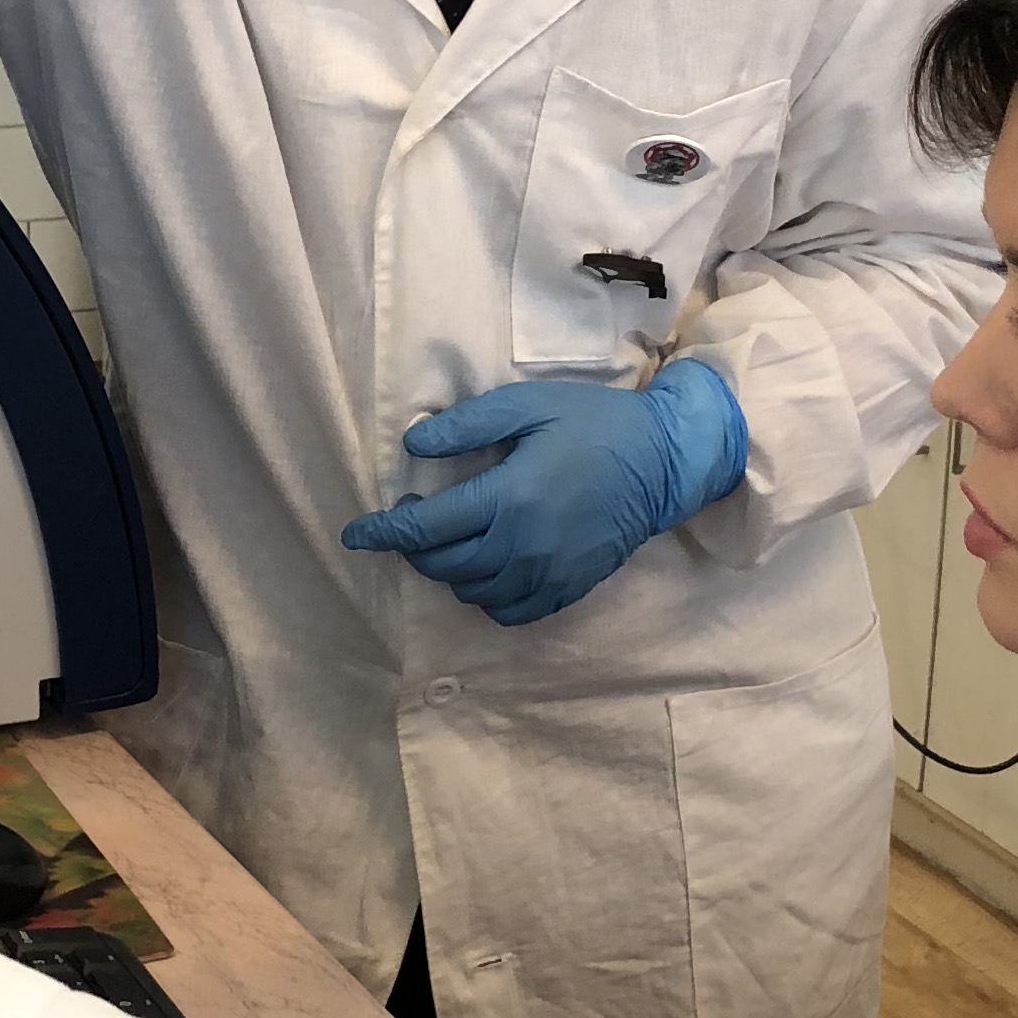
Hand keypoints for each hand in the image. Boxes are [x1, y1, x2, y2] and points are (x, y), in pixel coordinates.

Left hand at [338, 360, 747, 625]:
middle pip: (442, 565)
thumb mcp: (529, 406)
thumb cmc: (595, 424)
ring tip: (453, 538)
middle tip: (415, 519)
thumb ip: (468, 424)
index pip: (425, 528)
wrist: (663, 463)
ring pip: (471, 591)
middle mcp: (521, 546)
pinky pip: (509, 611)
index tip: (355, 534)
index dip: (383, 532)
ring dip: (449, 569)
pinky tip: (487, 569)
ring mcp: (546, 574)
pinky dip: (485, 597)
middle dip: (413, 547)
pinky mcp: (567, 589)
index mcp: (507, 498)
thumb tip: (414, 443)